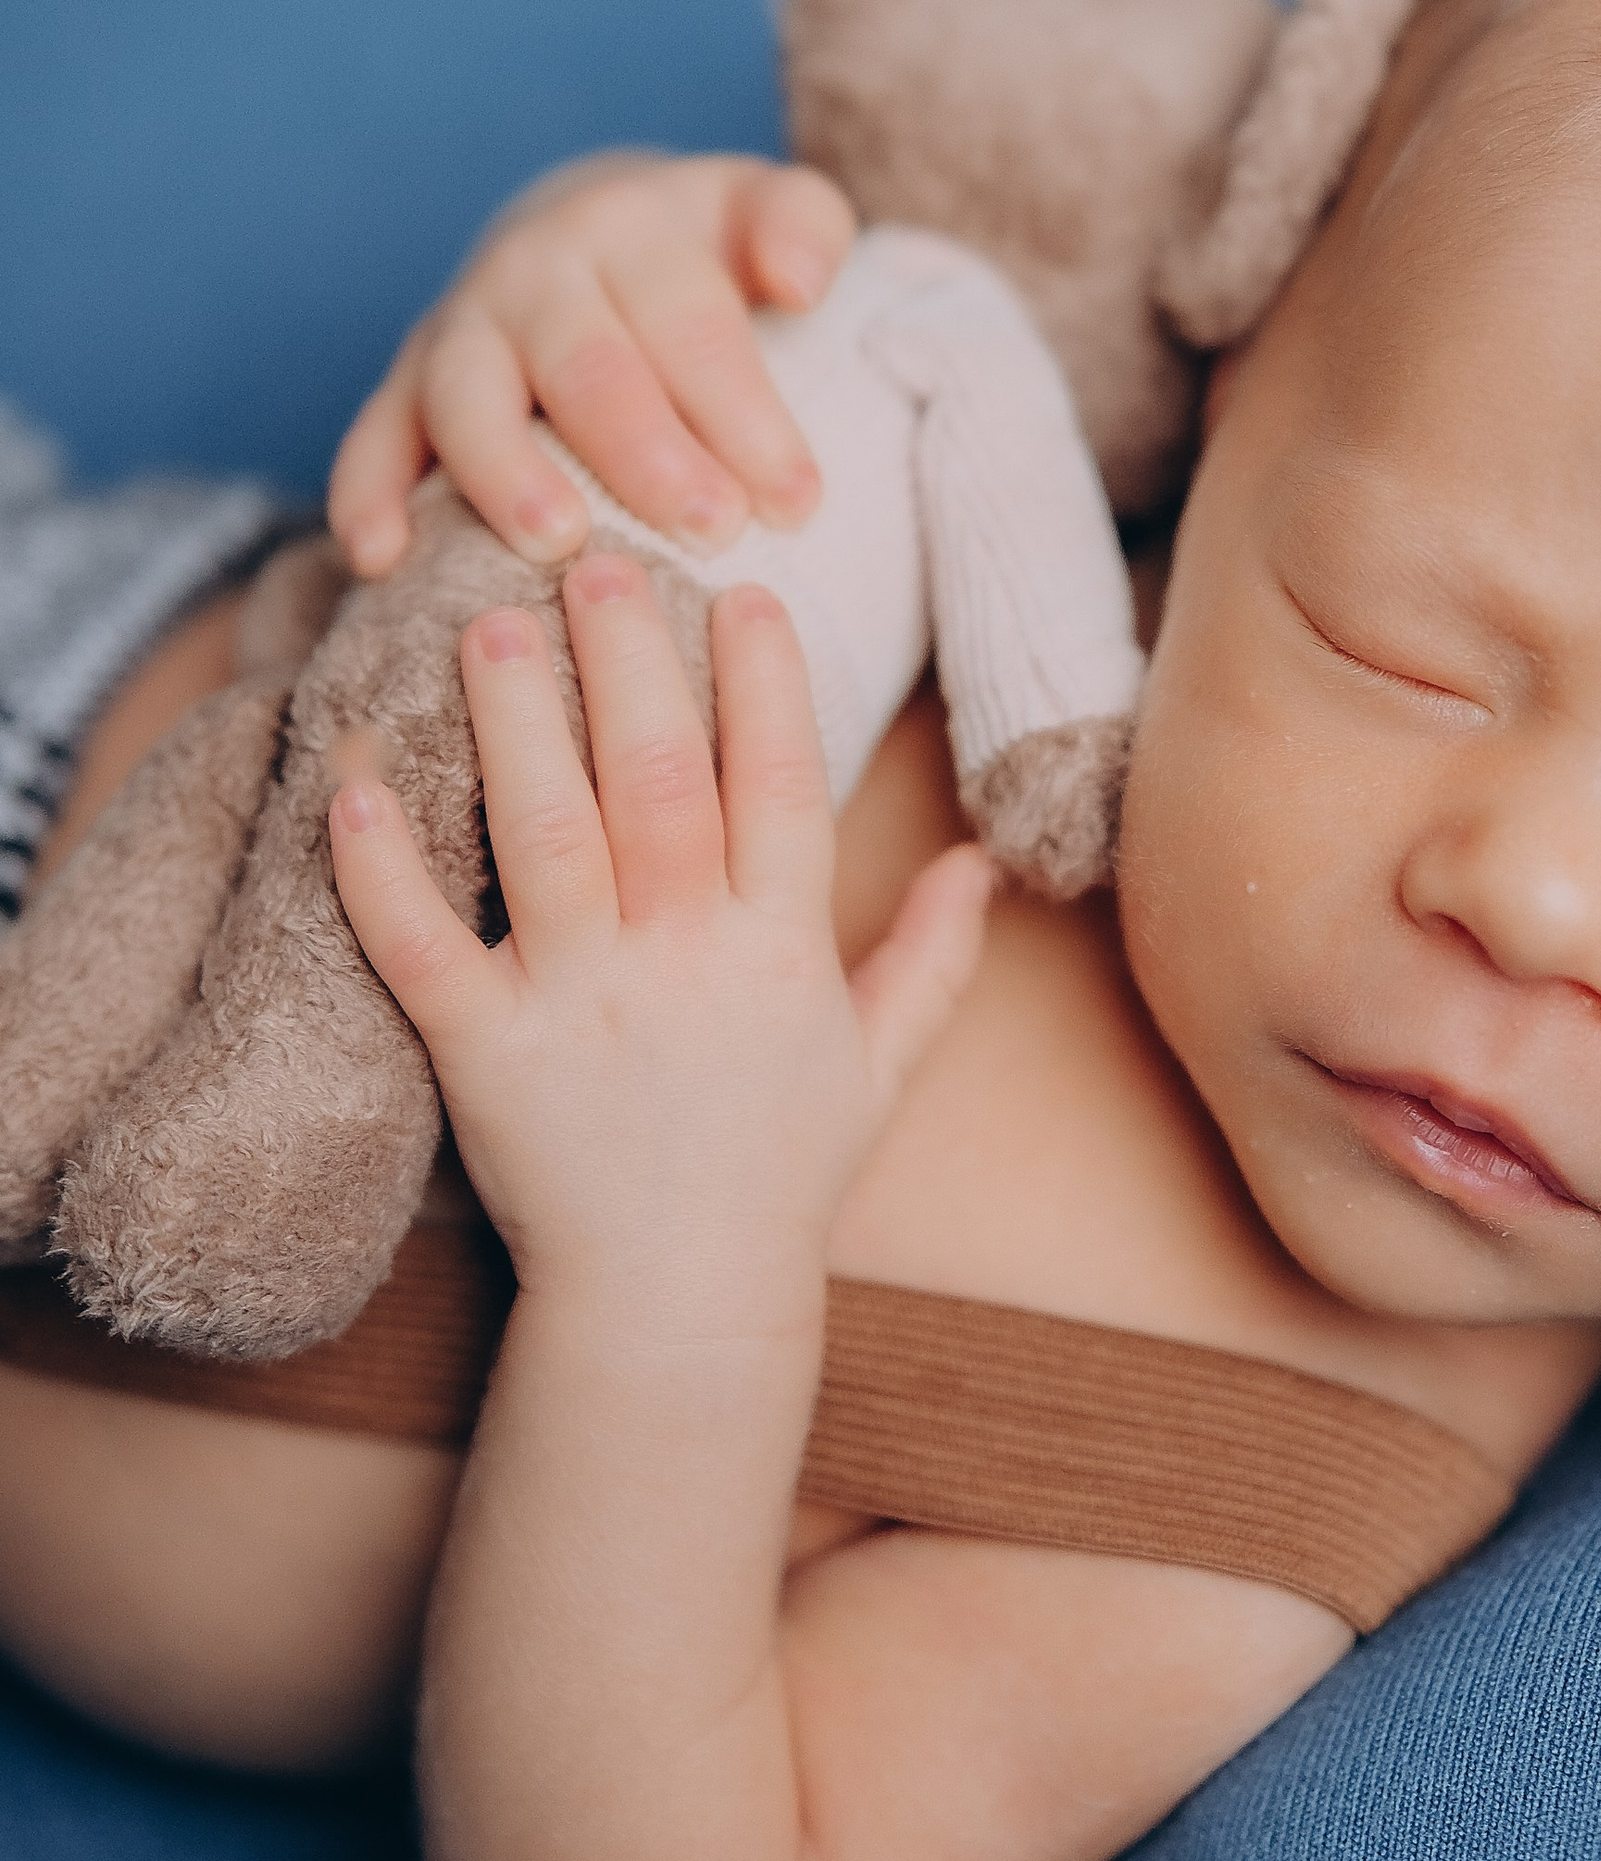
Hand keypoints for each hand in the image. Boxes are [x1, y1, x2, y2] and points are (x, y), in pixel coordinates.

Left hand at [327, 556, 989, 1336]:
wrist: (677, 1305)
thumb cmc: (778, 1182)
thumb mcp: (876, 1068)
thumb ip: (927, 958)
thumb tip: (982, 866)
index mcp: (780, 954)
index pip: (777, 785)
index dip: (763, 683)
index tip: (742, 591)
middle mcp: (683, 963)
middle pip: (654, 780)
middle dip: (626, 659)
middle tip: (592, 554)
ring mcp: (578, 1005)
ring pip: (541, 834)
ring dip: (513, 720)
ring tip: (487, 623)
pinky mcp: (481, 1054)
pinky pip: (422, 944)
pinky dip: (382, 864)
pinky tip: (357, 775)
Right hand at [328, 155, 856, 579]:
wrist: (587, 227)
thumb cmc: (700, 249)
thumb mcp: (762, 208)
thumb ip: (802, 227)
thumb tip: (803, 284)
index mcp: (631, 229)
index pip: (692, 325)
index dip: (745, 414)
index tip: (797, 502)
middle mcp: (536, 269)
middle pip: (588, 364)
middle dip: (647, 453)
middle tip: (711, 530)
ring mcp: (461, 325)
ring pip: (468, 395)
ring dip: (505, 470)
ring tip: (556, 541)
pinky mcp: (405, 382)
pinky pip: (373, 434)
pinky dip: (365, 492)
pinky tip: (379, 559)